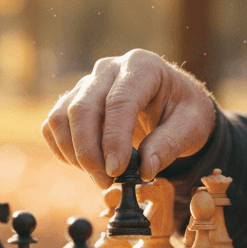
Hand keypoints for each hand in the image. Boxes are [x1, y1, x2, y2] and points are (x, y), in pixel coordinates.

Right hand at [42, 49, 215, 187]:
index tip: (116, 171)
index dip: (114, 139)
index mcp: (142, 66)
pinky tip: (85, 165)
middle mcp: (109, 69)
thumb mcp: (193, 126)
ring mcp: (87, 83)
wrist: (174, 103)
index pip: (119, 101)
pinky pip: (54, 124)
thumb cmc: (185, 111)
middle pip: (83, 108)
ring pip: (62, 116)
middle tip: (105, 181)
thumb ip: (170, 144)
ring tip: (99, 176)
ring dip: (74, 153)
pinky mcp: (73, 99)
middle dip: (89, 151)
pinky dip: (63, 148)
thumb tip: (144, 170)